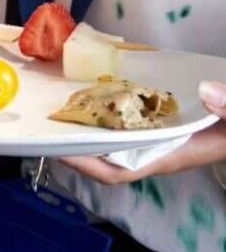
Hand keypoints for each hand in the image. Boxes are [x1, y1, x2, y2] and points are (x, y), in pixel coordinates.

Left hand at [61, 78, 225, 185]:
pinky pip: (128, 115)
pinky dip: (110, 102)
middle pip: (107, 153)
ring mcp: (160, 133)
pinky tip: (95, 80)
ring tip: (58, 95)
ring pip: (114, 133)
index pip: (121, 171)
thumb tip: (207, 92)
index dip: (87, 164)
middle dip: (76, 138)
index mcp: (174, 154)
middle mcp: (160, 147)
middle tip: (44, 115)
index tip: (57, 148)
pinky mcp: (163, 117)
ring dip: (89, 119)